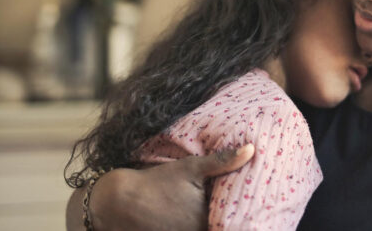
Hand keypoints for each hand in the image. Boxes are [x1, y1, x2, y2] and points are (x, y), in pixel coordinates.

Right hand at [66, 145, 254, 230]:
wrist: (118, 202)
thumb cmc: (157, 182)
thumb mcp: (191, 167)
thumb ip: (223, 161)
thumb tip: (252, 149)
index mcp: (204, 219)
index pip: (233, 220)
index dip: (241, 213)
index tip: (250, 202)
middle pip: (220, 225)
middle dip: (228, 217)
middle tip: (240, 204)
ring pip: (208, 227)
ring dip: (213, 220)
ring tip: (219, 210)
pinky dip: (199, 224)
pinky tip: (201, 215)